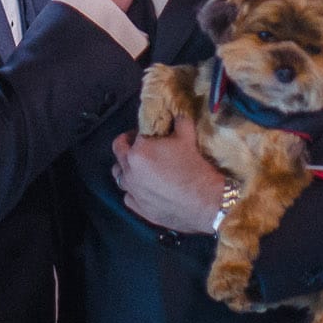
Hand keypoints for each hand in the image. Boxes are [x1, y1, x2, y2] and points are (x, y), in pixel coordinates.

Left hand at [111, 115, 225, 232]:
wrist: (203, 201)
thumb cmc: (193, 167)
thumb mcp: (187, 136)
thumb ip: (179, 121)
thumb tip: (178, 114)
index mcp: (138, 151)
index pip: (134, 134)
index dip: (143, 131)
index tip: (151, 133)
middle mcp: (129, 170)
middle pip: (119, 151)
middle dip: (127, 145)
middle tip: (141, 145)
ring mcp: (132, 191)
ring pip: (119, 175)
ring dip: (127, 168)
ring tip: (141, 167)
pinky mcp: (138, 208)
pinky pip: (128, 196)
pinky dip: (134, 190)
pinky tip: (145, 189)